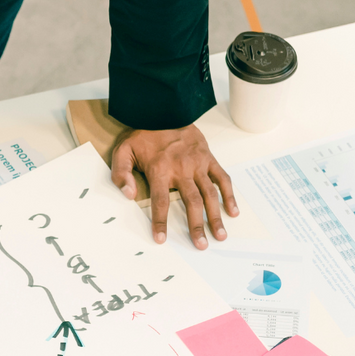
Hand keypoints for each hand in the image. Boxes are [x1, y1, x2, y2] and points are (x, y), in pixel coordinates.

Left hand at [111, 124, 237, 247]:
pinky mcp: (209, 159)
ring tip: (220, 235)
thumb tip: (128, 195)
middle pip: (191, 202)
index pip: (160, 201)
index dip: (160, 221)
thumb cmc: (143, 134)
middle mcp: (182, 169)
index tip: (161, 239)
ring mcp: (198, 164)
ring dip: (215, 216)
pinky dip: (229, 195)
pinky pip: (222, 178)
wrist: (164, 110)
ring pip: (209, 194)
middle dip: (196, 225)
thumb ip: (121, 174)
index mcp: (160, 170)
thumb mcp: (123, 151)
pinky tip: (233, 212)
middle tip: (201, 245)